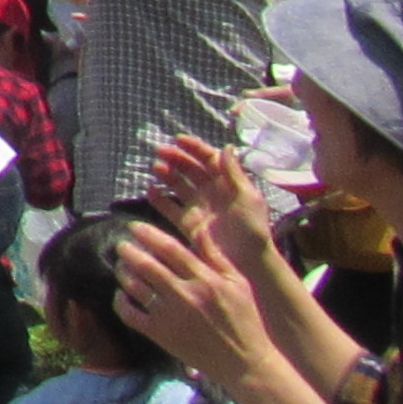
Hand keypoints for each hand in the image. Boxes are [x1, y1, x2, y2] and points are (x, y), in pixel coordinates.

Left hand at [112, 212, 286, 402]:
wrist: (244, 362)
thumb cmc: (244, 319)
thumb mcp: (237, 283)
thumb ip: (214, 255)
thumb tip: (198, 227)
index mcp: (205, 279)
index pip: (169, 248)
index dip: (148, 234)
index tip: (134, 227)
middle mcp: (185, 295)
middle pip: (146, 264)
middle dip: (129, 250)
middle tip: (122, 245)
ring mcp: (170, 316)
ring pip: (134, 286)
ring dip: (123, 273)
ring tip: (122, 266)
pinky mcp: (160, 335)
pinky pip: (130, 314)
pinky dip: (120, 302)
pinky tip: (122, 294)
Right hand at [146, 134, 284, 281]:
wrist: (248, 263)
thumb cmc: (252, 229)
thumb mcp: (248, 198)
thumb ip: (234, 173)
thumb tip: (226, 146)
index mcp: (229, 183)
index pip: (210, 159)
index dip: (195, 148)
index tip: (179, 140)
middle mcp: (212, 192)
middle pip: (191, 169)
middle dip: (176, 158)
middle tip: (160, 151)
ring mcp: (199, 208)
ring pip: (178, 185)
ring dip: (167, 174)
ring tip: (156, 168)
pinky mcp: (188, 224)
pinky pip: (169, 207)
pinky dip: (158, 199)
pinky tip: (150, 190)